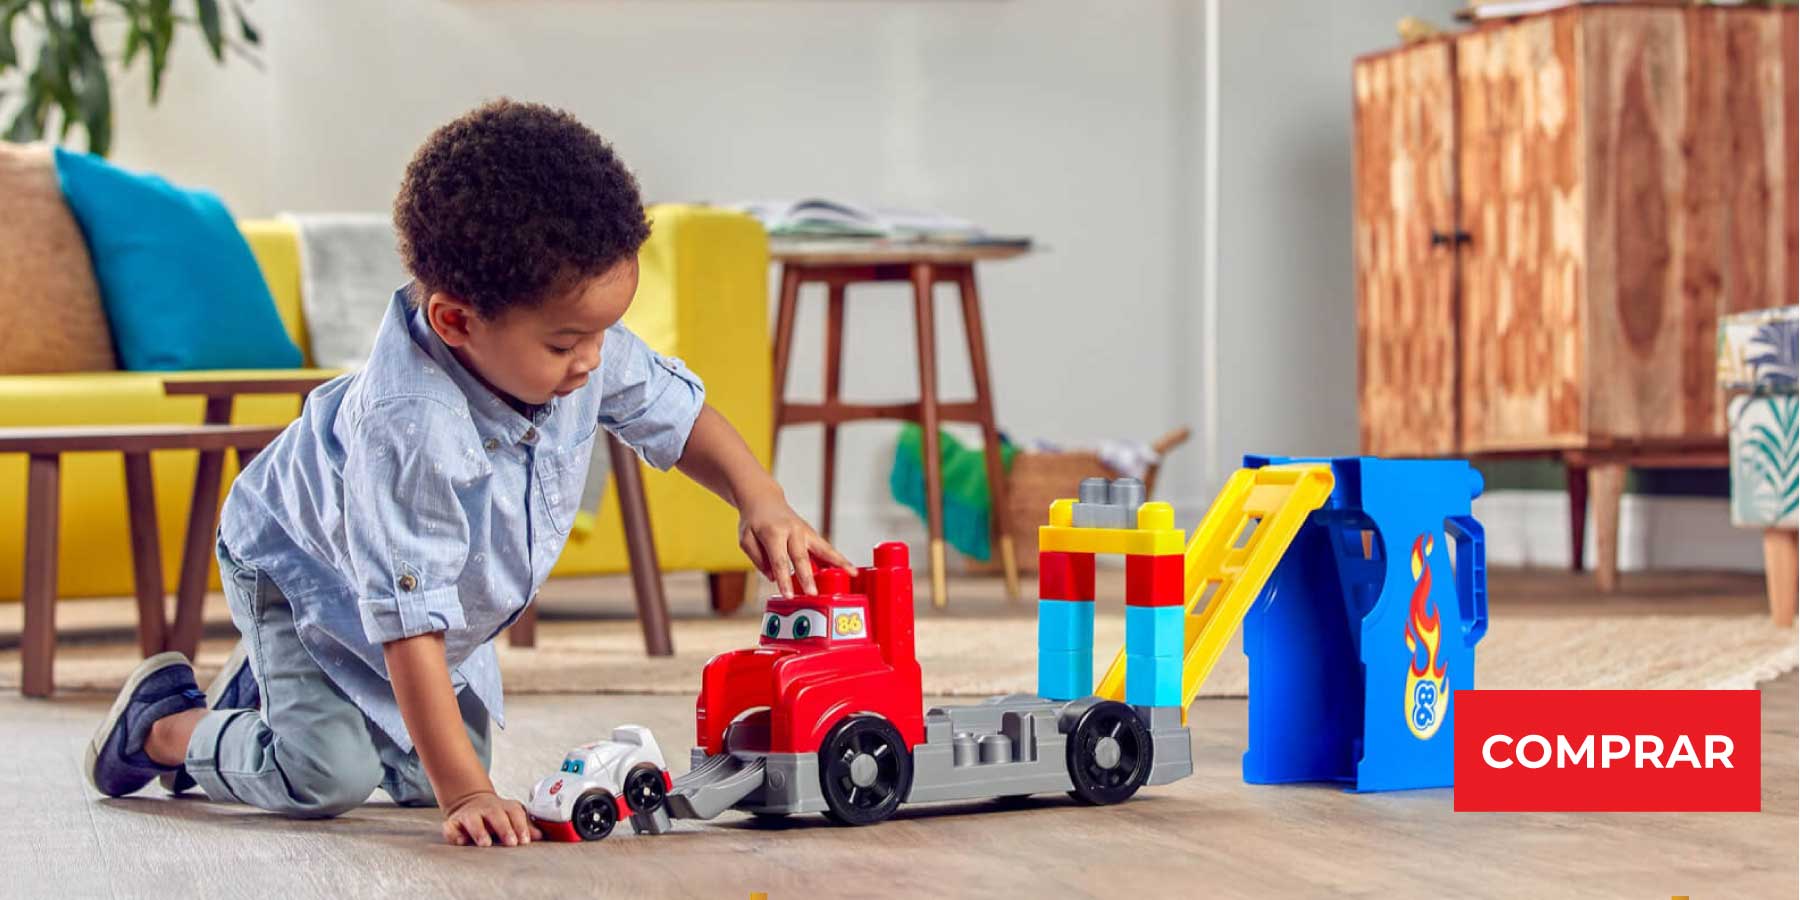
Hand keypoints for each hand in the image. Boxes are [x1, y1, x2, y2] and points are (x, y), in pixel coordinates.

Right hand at [441, 791, 540, 847]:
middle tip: (511, 842)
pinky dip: (454, 834)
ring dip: (479, 831)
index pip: (515, 812)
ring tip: (485, 843)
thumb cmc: (497, 816)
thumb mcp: (513, 817)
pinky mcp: (453, 823)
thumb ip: (526, 827)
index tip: (525, 840)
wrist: (470, 801)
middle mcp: (486, 808)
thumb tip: (540, 836)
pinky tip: (461, 841)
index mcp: (504, 807)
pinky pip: (451, 827)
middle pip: (496, 815)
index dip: (521, 825)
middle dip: (504, 828)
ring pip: (473, 820)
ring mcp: (469, 814)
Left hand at [737, 487, 853, 596]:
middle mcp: (792, 531)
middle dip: (808, 577)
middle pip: (802, 557)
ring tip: (852, 573)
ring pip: (824, 548)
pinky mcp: (812, 534)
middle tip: (814, 593)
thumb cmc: (753, 522)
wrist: (764, 500)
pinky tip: (849, 570)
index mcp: (773, 533)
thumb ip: (758, 559)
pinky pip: (826, 548)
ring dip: (838, 562)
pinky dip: (838, 559)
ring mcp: (805, 531)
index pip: (779, 560)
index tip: (789, 595)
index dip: (784, 579)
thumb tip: (774, 577)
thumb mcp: (746, 539)